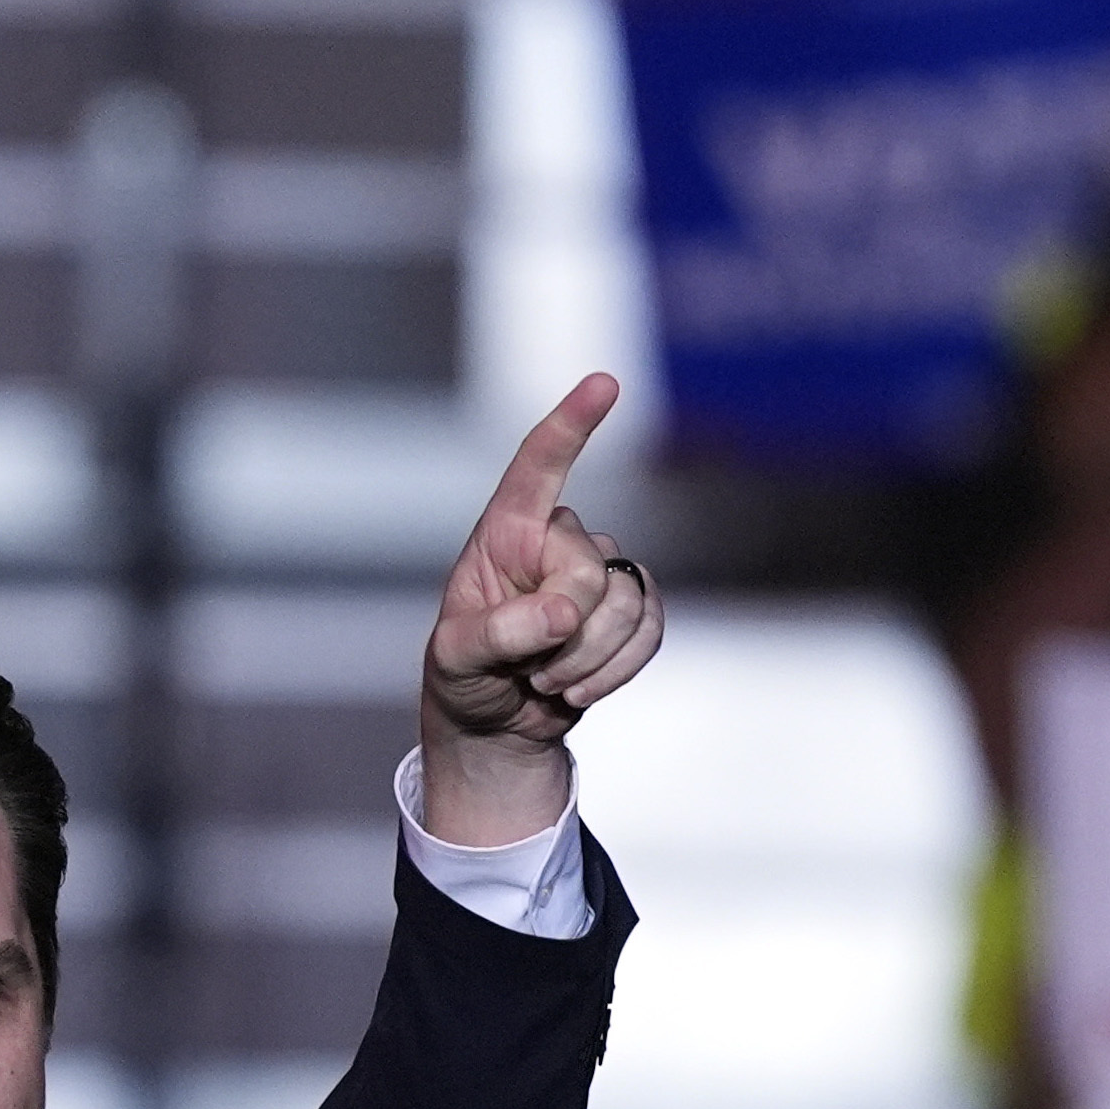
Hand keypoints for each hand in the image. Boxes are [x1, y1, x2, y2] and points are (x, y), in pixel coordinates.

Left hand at [418, 374, 656, 846]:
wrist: (497, 725)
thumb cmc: (463, 678)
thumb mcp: (456, 658)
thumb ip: (499, 632)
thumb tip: (563, 611)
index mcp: (505, 533)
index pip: (538, 467)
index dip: (571, 425)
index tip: (605, 383)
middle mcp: (556, 542)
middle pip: (590, 569)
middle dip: (564, 631)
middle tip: (525, 666)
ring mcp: (598, 573)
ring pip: (629, 602)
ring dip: (588, 659)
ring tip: (545, 677)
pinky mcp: (630, 608)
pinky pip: (653, 626)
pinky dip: (619, 668)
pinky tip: (580, 685)